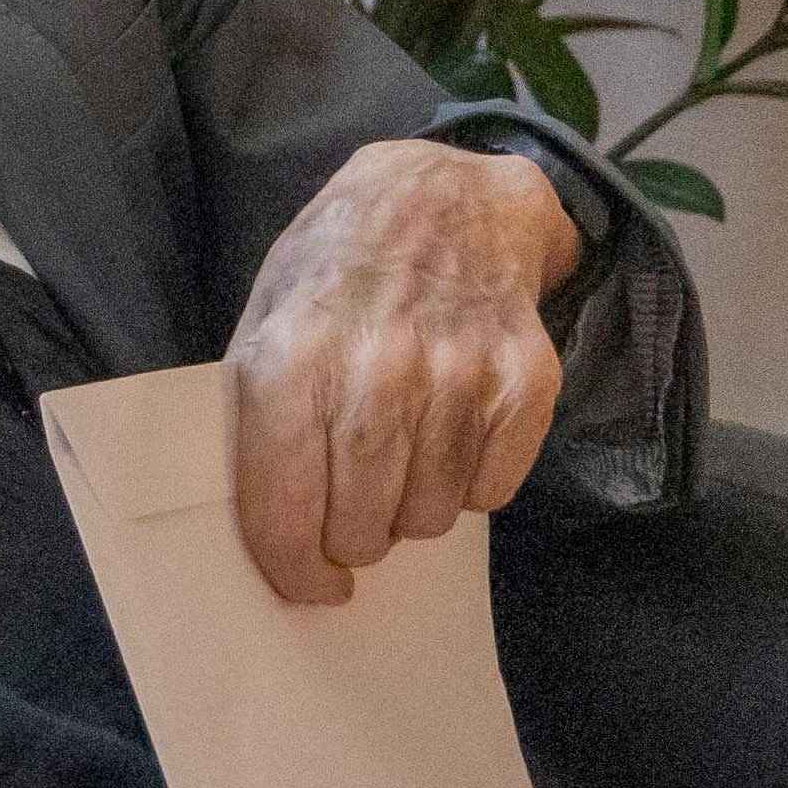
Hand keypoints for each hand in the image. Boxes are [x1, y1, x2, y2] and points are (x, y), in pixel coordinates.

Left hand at [224, 138, 579, 605]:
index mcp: (291, 358)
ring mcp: (458, 375)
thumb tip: (269, 524)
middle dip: (350, 543)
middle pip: (362, 525)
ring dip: (407, 513)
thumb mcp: (266, 322)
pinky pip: (491, 490)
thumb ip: (262, 417)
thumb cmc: (335, 272)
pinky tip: (447, 433)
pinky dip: (467, 485)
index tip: (306, 587)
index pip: (286, 504)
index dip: (292, 566)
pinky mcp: (525, 382)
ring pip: (429, 517)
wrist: (441, 200)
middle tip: (348, 524)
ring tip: (396, 462)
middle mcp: (376, 370)